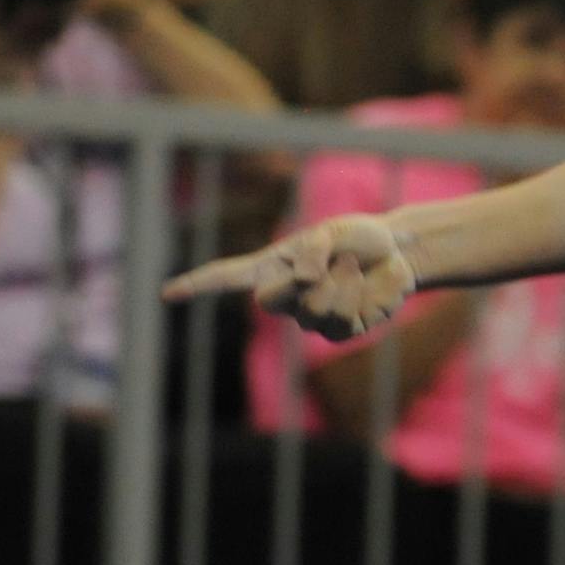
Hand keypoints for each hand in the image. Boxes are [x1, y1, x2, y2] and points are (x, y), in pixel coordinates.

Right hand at [166, 214, 419, 339]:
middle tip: (339, 258)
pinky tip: (373, 285)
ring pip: (317, 312)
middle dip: (306, 280)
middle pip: (274, 302)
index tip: (168, 293)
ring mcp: (312, 319)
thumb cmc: (356, 238)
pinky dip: (367, 295)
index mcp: (273, 268)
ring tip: (355, 265)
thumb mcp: (334, 230)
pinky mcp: (343, 333)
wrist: (396, 255)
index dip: (198, 284)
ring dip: (346, 282)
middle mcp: (286, 298)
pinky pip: (350, 321)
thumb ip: (314, 248)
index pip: (228, 277)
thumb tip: (304, 280)